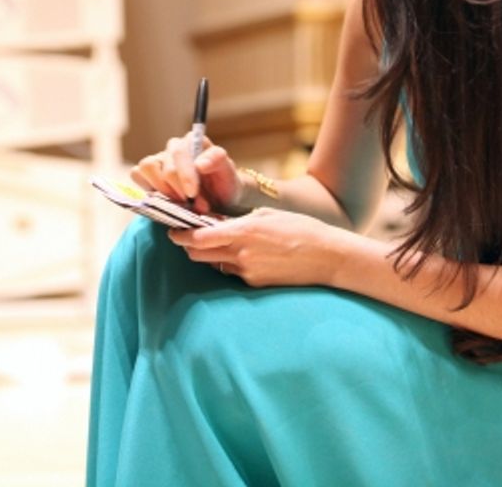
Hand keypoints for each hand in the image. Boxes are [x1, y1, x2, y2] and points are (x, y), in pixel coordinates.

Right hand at [130, 136, 240, 214]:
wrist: (219, 200)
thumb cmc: (223, 184)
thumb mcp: (229, 173)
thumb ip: (217, 161)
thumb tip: (199, 163)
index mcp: (192, 142)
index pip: (179, 152)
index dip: (184, 175)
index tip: (192, 194)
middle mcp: (174, 148)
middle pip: (165, 167)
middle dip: (178, 190)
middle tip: (191, 205)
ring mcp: (159, 160)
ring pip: (147, 167)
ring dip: (162, 190)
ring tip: (178, 202)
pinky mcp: (147, 173)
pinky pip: (136, 174)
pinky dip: (147, 188)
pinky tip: (165, 199)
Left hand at [167, 208, 347, 287]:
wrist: (328, 257)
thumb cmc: (300, 229)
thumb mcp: (267, 216)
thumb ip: (237, 220)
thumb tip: (213, 222)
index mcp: (243, 232)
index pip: (198, 237)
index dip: (180, 234)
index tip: (173, 230)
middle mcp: (241, 254)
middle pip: (197, 255)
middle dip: (188, 246)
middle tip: (187, 237)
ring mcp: (247, 272)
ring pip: (214, 265)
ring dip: (210, 256)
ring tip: (218, 244)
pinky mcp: (255, 285)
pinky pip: (232, 274)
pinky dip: (230, 264)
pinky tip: (243, 256)